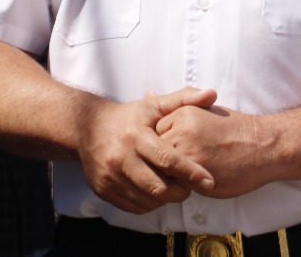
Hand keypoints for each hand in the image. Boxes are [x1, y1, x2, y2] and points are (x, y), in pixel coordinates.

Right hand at [76, 87, 217, 213]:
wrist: (88, 127)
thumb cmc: (129, 117)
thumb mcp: (154, 105)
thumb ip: (184, 99)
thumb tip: (212, 94)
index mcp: (137, 137)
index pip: (168, 160)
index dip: (191, 172)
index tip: (209, 182)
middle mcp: (121, 158)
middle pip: (158, 187)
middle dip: (180, 191)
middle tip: (190, 186)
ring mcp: (110, 177)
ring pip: (147, 200)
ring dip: (166, 199)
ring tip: (174, 187)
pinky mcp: (103, 190)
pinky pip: (134, 207)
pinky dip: (150, 204)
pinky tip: (156, 192)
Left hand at [154, 103, 274, 198]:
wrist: (264, 146)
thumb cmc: (235, 130)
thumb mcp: (206, 110)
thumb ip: (175, 107)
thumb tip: (147, 94)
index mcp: (183, 112)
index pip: (154, 132)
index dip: (165, 144)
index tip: (181, 148)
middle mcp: (181, 129)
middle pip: (154, 151)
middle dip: (164, 160)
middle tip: (186, 162)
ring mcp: (186, 151)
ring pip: (160, 168)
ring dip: (171, 173)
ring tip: (191, 171)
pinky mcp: (194, 171)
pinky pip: (173, 182)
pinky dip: (180, 185)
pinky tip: (197, 179)